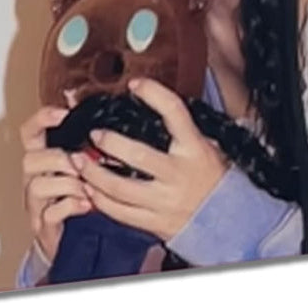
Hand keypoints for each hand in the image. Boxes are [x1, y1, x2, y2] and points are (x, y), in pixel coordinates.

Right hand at [19, 106, 91, 262]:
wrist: (66, 235)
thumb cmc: (72, 192)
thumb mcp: (76, 161)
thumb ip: (77, 136)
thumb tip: (77, 98)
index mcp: (40, 157)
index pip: (29, 132)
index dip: (42, 119)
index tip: (63, 112)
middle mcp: (33, 177)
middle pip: (30, 158)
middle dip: (58, 158)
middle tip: (81, 163)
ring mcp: (35, 201)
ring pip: (37, 185)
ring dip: (68, 184)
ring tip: (88, 188)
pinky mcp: (43, 224)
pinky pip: (50, 213)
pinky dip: (70, 207)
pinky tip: (87, 204)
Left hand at [71, 78, 227, 241]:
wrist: (230, 223)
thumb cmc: (214, 179)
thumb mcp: (207, 147)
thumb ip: (183, 131)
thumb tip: (155, 103)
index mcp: (194, 149)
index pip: (174, 113)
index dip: (154, 93)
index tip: (135, 84)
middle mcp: (178, 174)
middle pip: (138, 155)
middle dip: (110, 143)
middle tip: (94, 134)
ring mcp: (165, 200)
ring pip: (120, 188)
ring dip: (93, 173)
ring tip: (78, 161)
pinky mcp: (154, 223)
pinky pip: (120, 213)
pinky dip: (99, 201)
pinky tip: (89, 190)